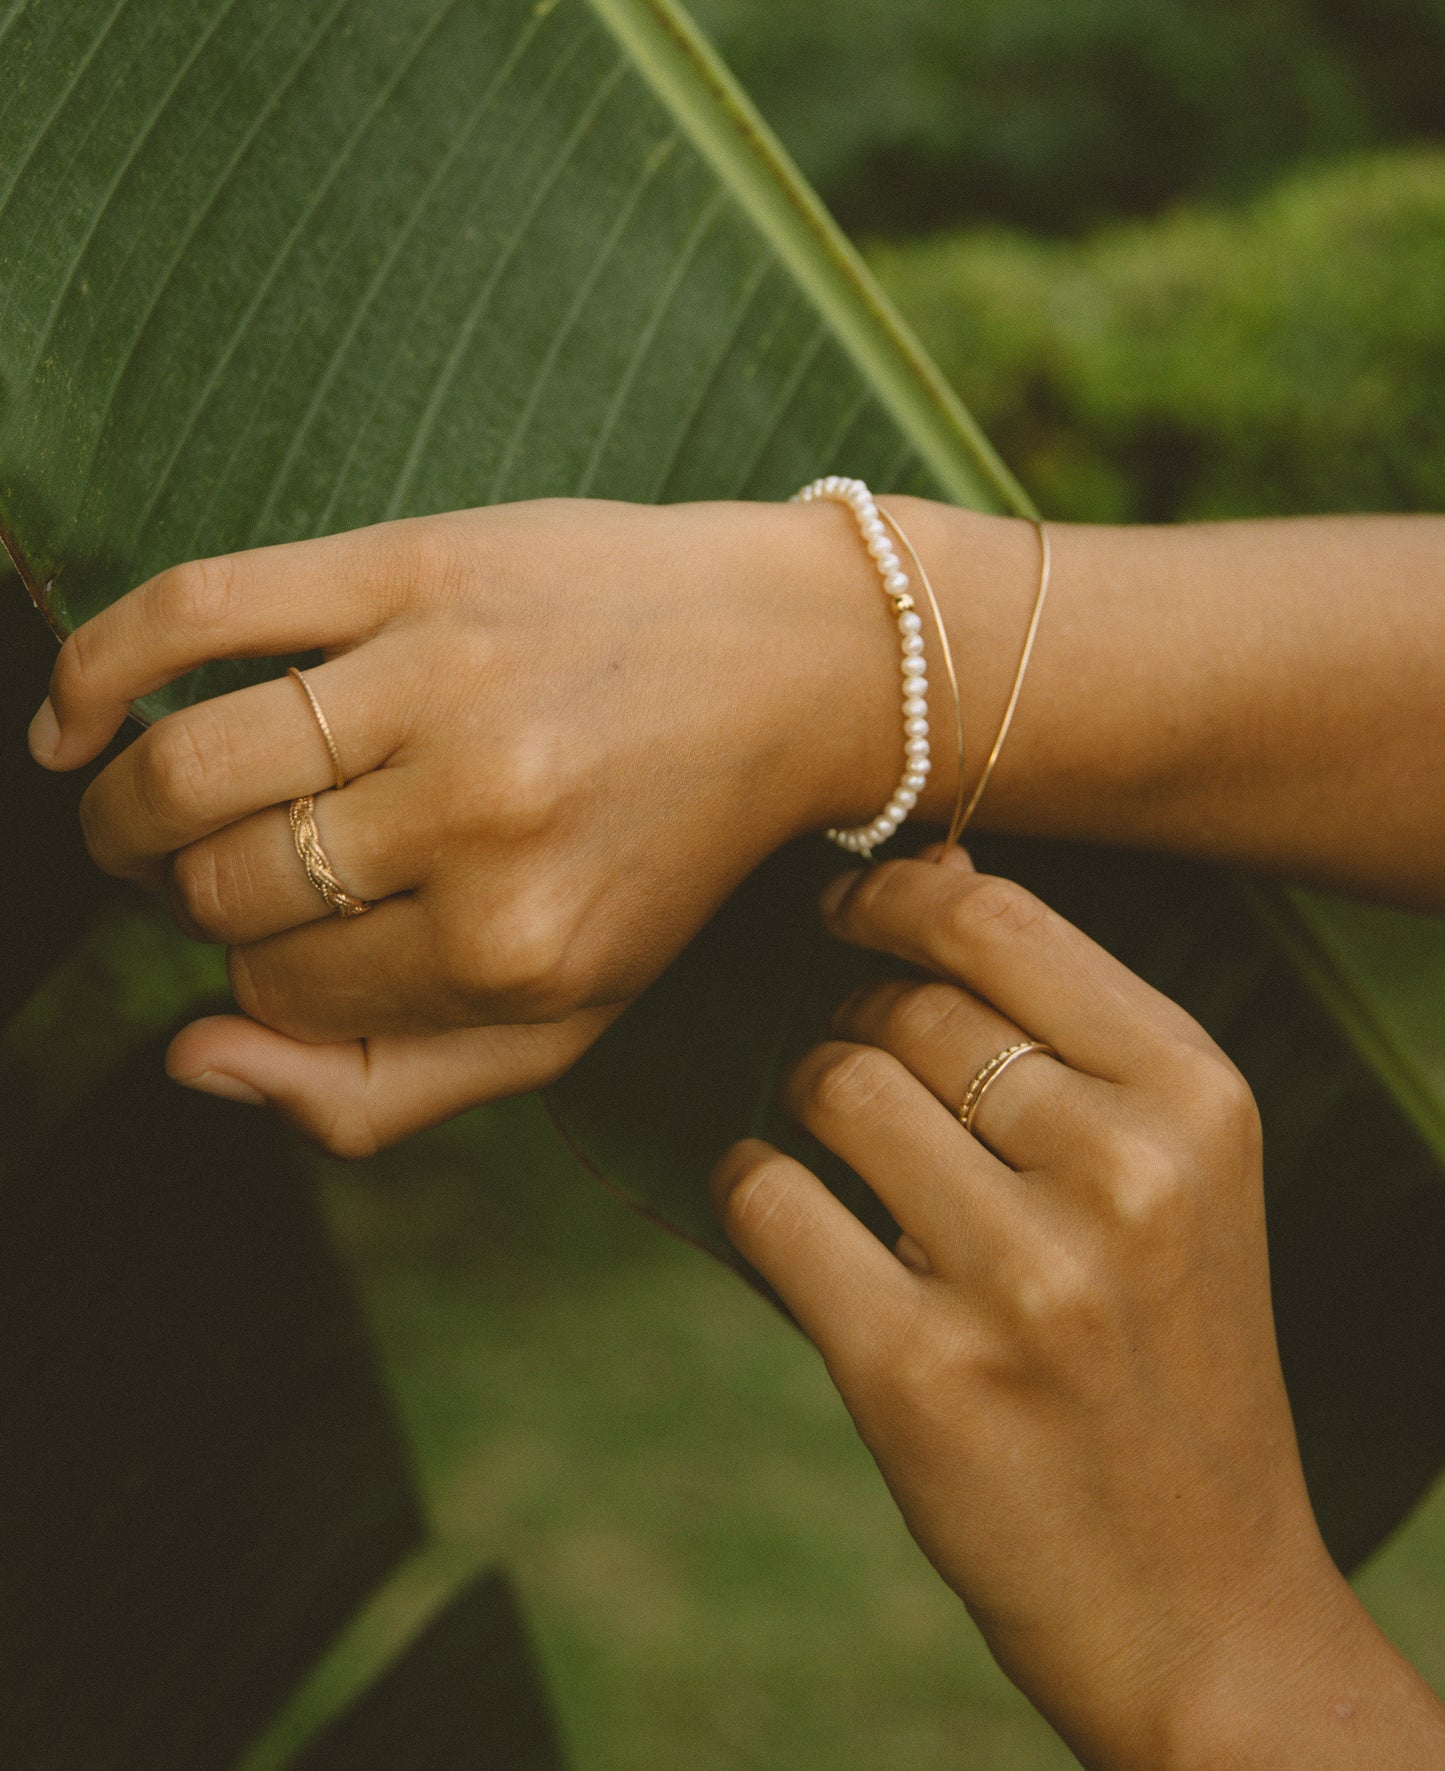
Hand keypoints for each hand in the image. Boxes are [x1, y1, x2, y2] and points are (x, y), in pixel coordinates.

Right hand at [29, 497, 909, 1150]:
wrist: (789, 664)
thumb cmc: (666, 853)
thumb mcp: (569, 1018)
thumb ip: (386, 1088)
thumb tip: (191, 1061)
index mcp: (516, 952)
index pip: (282, 993)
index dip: (260, 974)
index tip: (290, 938)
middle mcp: (478, 821)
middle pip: (223, 887)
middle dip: (191, 895)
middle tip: (213, 869)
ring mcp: (445, 682)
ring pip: (186, 770)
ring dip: (123, 808)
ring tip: (127, 812)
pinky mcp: (418, 565)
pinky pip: (197, 609)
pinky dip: (96, 665)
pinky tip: (71, 719)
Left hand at [710, 850, 1444, 1767]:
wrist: (1200, 1597)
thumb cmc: (1171, 1355)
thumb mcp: (1178, 1175)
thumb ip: (1067, 1030)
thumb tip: (933, 875)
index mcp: (1198, 1099)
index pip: (1003, 924)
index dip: (894, 898)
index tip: (843, 907)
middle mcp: (1123, 1173)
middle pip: (906, 1005)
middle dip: (852, 1014)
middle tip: (851, 1052)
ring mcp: (1023, 1278)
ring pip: (833, 1086)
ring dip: (803, 1096)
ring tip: (829, 1139)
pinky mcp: (921, 1373)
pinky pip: (772, 1203)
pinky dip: (748, 1186)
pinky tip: (774, 1205)